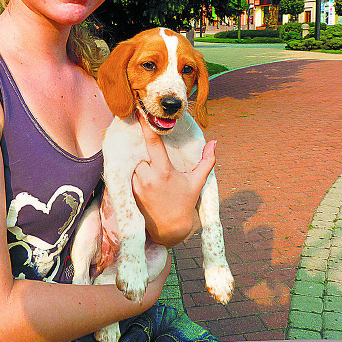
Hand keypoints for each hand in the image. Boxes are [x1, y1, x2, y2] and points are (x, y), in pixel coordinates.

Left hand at [132, 113, 215, 246]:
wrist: (169, 229)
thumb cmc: (185, 202)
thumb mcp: (197, 182)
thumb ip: (207, 161)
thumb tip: (214, 143)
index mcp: (163, 172)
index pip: (153, 143)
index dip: (146, 126)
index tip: (141, 112)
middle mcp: (147, 178)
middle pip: (139, 153)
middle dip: (144, 152)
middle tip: (151, 155)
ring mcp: (136, 186)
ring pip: (132, 164)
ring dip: (138, 163)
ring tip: (148, 170)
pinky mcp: (129, 193)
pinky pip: (127, 176)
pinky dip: (133, 173)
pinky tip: (141, 178)